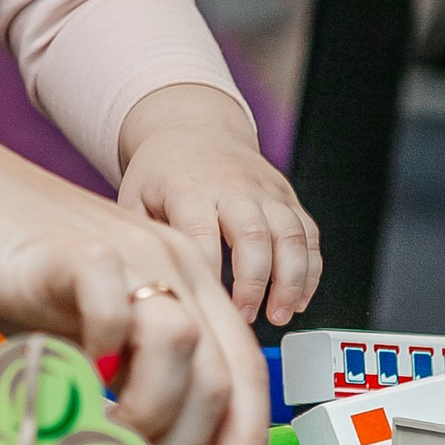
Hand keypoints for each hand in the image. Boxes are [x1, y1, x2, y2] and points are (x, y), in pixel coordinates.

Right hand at [0, 121, 268, 444]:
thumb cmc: (19, 268)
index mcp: (190, 284)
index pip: (247, 375)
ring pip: (184, 348)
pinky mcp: (81, 251)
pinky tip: (77, 374)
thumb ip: (128, 381)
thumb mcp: (91, 334)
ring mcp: (134, 252)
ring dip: (149, 412)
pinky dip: (102, 356)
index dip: (248, 444)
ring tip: (107, 430)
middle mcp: (177, 263)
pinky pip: (115, 313)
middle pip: (224, 376)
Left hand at [115, 86, 320, 326]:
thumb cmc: (161, 171)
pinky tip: (299, 298)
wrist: (193, 127)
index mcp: (189, 188)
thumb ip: (142, 241)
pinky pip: (309, 234)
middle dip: (253, 283)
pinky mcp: (287, 196)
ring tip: (279, 315)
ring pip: (290, 235)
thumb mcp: (134, 197)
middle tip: (244, 316)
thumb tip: (148, 287)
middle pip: (253, 235)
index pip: (201, 232)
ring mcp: (265, 191)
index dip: (208, 271)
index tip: (208, 302)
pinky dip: (310, 269)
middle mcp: (232, 187)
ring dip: (290, 280)